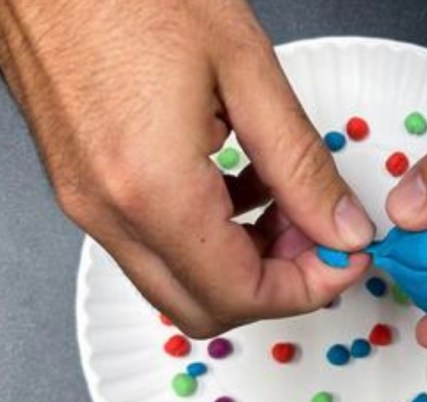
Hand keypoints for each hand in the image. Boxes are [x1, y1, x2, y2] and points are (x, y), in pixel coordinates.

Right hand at [0, 0, 374, 336]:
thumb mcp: (245, 69)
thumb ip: (302, 163)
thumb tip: (341, 225)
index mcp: (151, 188)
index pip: (241, 294)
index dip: (309, 286)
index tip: (346, 253)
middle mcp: (108, 210)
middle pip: (205, 307)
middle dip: (277, 285)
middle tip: (320, 233)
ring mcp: (85, 201)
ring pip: (177, 280)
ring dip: (243, 260)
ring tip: (286, 201)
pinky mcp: (80, 184)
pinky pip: (151, 243)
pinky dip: (207, 234)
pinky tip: (240, 182)